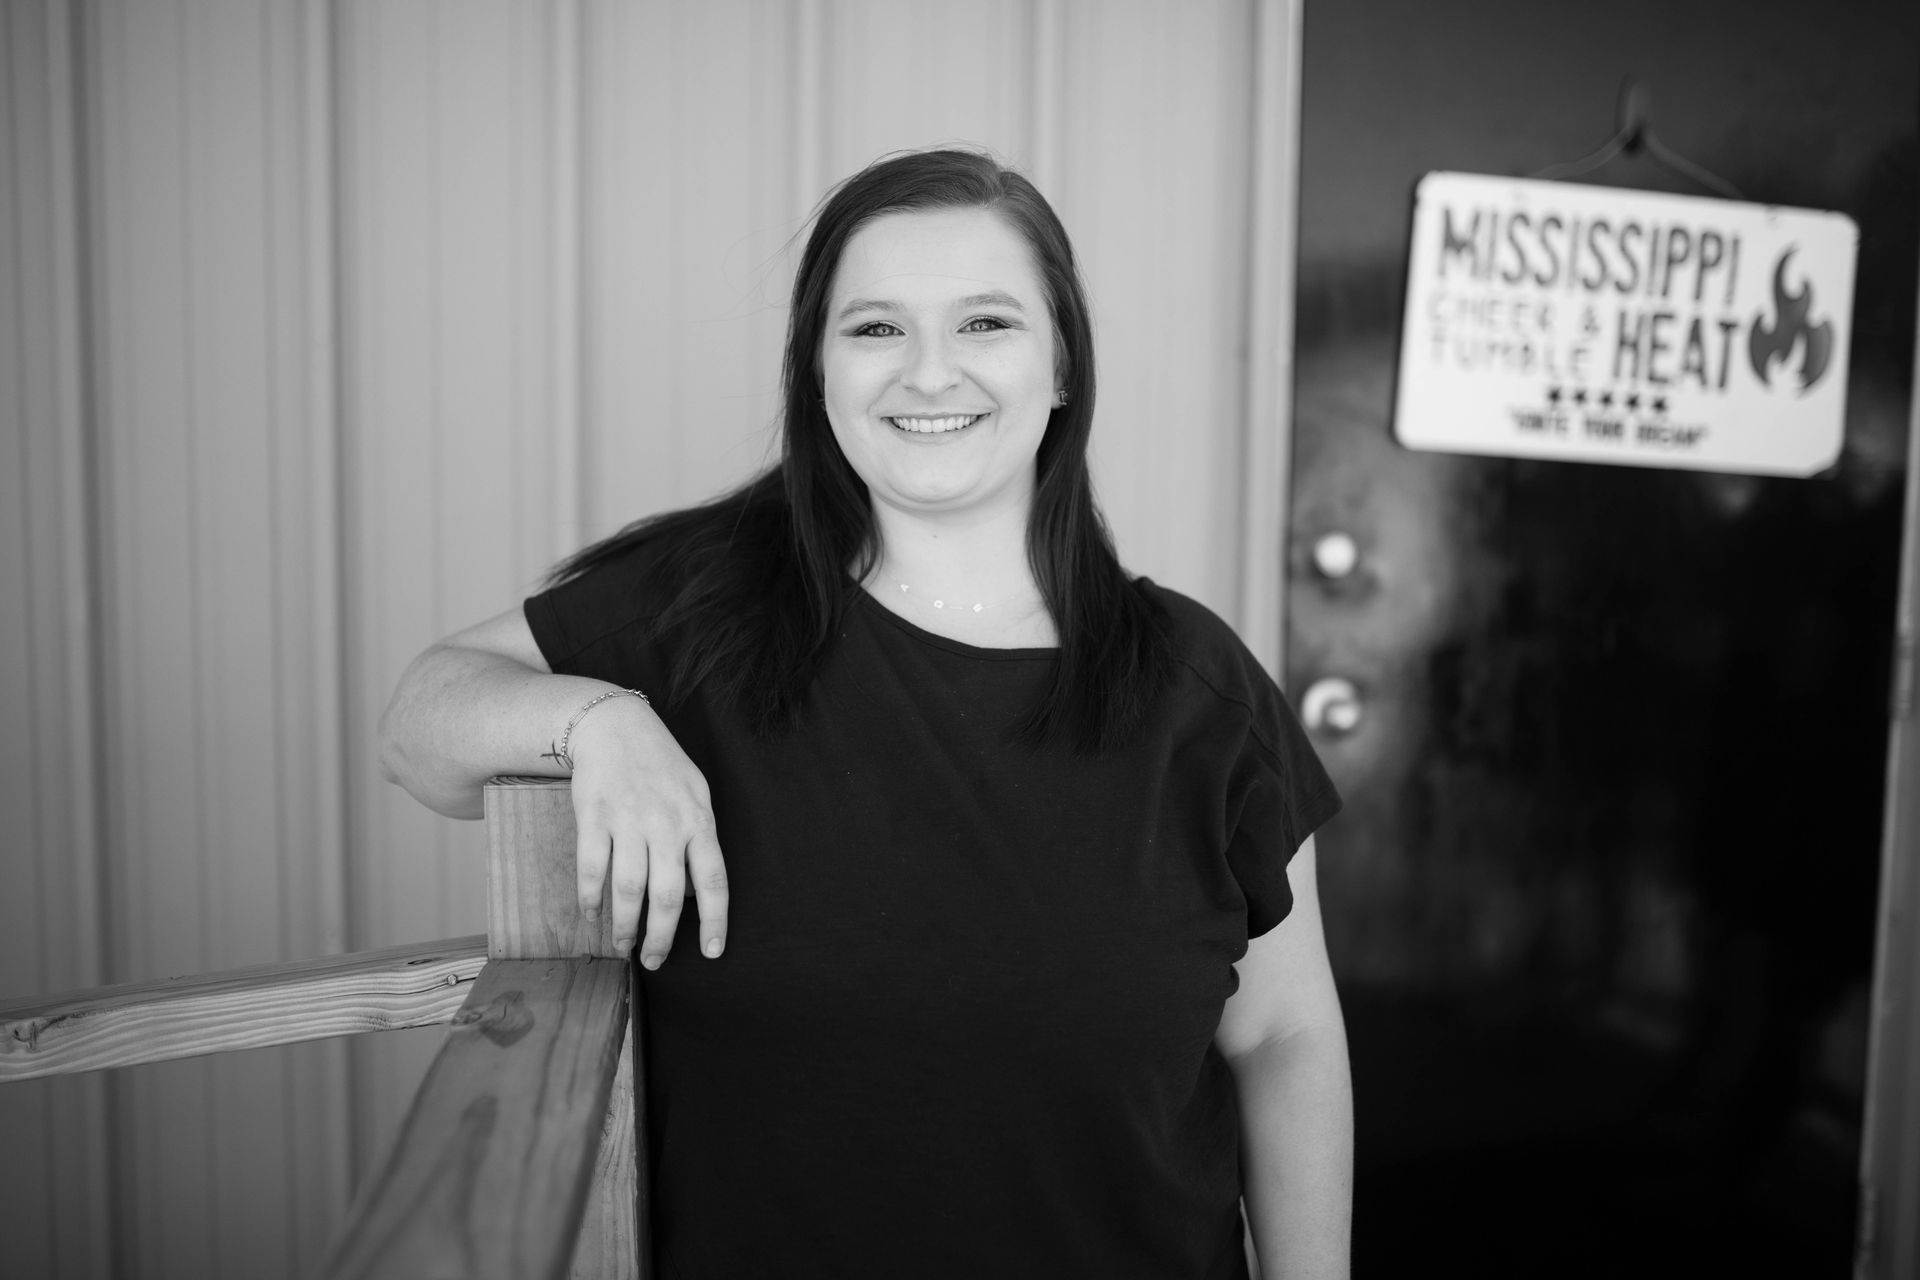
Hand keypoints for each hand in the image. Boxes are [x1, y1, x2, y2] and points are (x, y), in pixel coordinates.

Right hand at [566, 695, 727, 968]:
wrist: (615, 726)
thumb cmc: (661, 766)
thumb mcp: (696, 795)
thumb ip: (699, 840)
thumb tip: (695, 894)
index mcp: (698, 821)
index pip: (714, 880)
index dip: (715, 920)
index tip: (711, 952)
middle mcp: (666, 825)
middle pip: (667, 897)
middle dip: (661, 938)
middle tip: (654, 961)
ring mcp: (629, 821)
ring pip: (627, 890)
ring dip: (624, 927)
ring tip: (623, 946)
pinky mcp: (594, 818)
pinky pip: (592, 870)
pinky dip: (591, 899)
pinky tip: (592, 916)